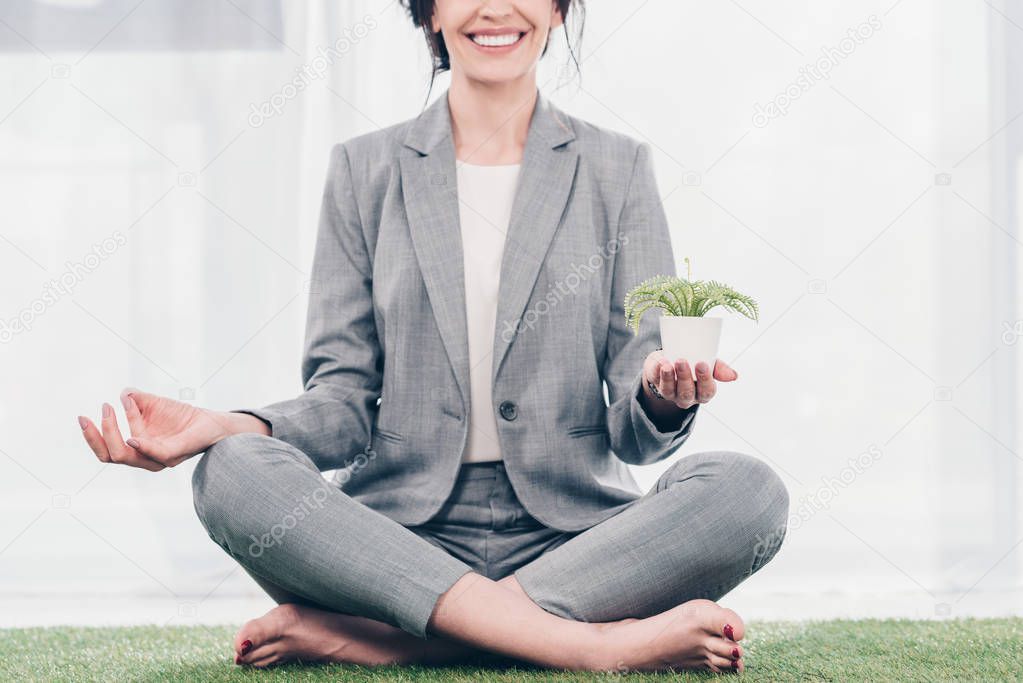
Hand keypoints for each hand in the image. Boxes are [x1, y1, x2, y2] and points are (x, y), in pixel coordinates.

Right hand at [77, 388, 261, 470]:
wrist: (210, 421)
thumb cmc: (180, 416)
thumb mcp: (151, 404)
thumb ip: (135, 400)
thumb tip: (123, 394)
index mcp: (136, 449)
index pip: (106, 451)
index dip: (92, 436)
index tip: (82, 416)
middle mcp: (145, 458)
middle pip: (111, 456)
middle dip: (99, 435)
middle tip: (100, 409)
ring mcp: (159, 458)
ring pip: (127, 455)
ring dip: (115, 432)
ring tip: (111, 408)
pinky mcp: (175, 454)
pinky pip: (154, 454)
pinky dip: (141, 446)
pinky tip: (131, 436)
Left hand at [642, 352, 738, 410]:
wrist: (671, 358)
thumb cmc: (693, 362)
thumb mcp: (708, 363)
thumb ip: (719, 369)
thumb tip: (734, 376)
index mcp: (702, 392)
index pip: (707, 392)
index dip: (705, 380)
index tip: (702, 364)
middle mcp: (687, 396)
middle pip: (687, 393)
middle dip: (685, 378)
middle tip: (682, 361)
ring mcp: (671, 393)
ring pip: (670, 391)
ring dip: (669, 377)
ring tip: (668, 364)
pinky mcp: (657, 385)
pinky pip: (656, 382)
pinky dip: (657, 371)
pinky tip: (660, 363)